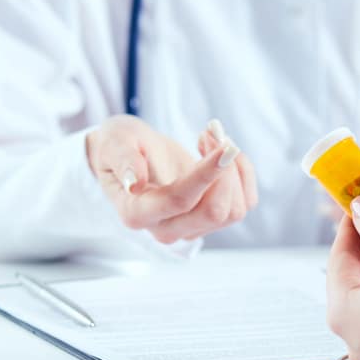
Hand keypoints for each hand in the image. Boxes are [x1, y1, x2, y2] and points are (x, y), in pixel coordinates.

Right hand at [86, 115, 257, 243]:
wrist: (130, 153)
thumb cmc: (119, 145)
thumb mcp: (114, 142)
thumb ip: (122, 159)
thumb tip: (134, 182)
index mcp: (137, 213)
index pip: (179, 200)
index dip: (206, 174)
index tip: (223, 145)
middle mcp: (165, 228)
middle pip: (214, 212)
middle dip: (224, 170)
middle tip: (212, 130)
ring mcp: (191, 228)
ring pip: (234, 211)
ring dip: (234, 169)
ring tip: (212, 136)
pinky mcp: (210, 219)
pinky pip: (244, 204)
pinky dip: (242, 173)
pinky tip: (221, 151)